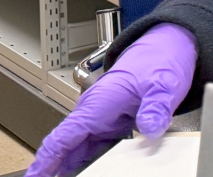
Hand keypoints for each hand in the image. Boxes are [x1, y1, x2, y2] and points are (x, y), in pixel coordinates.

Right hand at [26, 23, 196, 176]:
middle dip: (55, 169)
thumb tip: (151, 127)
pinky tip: (90, 173)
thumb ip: (157, 106)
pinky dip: (89, 163)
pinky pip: (95, 147)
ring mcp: (101, 120)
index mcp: (98, 104)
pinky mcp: (113, 125)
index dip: (46, 159)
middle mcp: (94, 113)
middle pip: (67, 147)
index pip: (63, 136)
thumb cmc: (159, 61)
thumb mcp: (164, 84)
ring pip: (78, 149)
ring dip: (71, 167)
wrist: (166, 48)